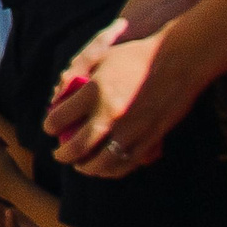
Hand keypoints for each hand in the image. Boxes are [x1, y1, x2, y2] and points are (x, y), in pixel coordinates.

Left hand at [45, 19, 196, 176]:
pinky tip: (106, 168)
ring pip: (101, 162)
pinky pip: (127, 163)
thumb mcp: (101, 59)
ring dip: (87, 168)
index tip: (49, 129)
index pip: (59, 118)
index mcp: (93, 91)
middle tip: (58, 155)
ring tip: (81, 166)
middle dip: (63, 155)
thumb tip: (60, 95)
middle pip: (77, 146)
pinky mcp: (150, 139)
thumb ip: (79, 76)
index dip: (50, 126)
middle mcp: (109, 114)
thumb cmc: (136, 55)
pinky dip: (112, 170)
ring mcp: (131, 129)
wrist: (177, 61)